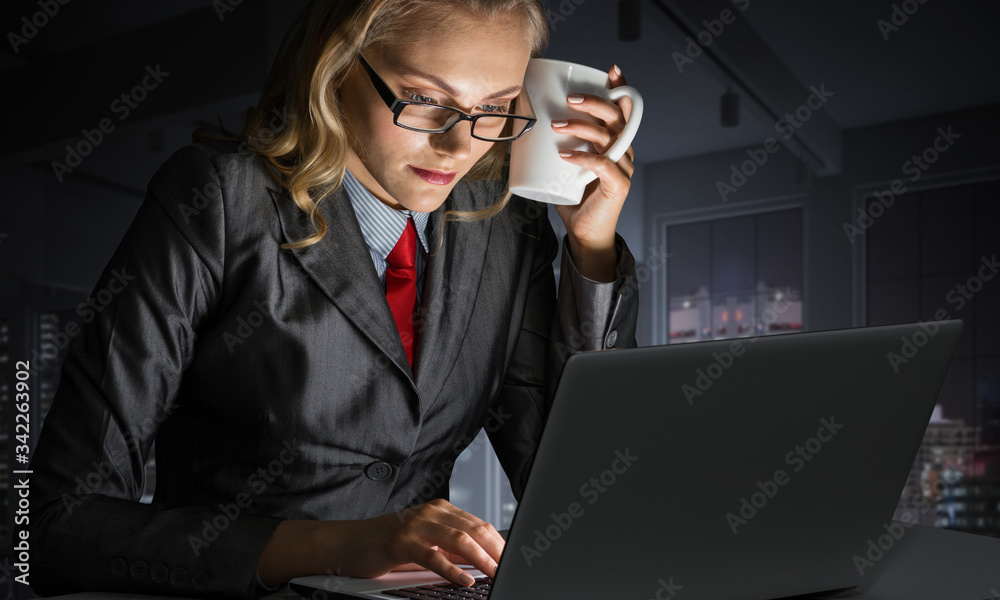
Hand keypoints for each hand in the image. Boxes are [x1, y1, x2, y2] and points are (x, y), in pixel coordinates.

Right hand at [257, 499, 503, 587]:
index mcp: (439, 510)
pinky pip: (433, 556)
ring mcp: (416, 525)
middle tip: (510, 566)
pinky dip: (452, 570)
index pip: (478, 524)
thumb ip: (450, 548)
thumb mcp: (424, 543)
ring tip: (494, 572)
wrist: (349, 544)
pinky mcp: (402, 542)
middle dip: (496, 550)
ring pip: (458, 540)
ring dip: (481, 558)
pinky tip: (464, 580)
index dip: (498, 542)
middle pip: (474, 529)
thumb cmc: (385, 545)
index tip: (512, 557)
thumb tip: (480, 559)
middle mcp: (430, 512)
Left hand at [553, 64, 635, 281]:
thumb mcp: (565, 163)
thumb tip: (524, 123)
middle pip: (617, 117)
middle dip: (594, 102)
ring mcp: (623, 168)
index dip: (620, 87)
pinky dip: (584, 158)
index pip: (623, 109)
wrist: (584, 233)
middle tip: (569, 99)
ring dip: (582, 127)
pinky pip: (603, 166)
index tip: (610, 70)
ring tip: (558, 126)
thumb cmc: (574, 197)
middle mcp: (623, 150)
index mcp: (615, 141)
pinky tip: (566, 155)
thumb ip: (555, 144)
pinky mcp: (619, 186)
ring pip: (609, 137)